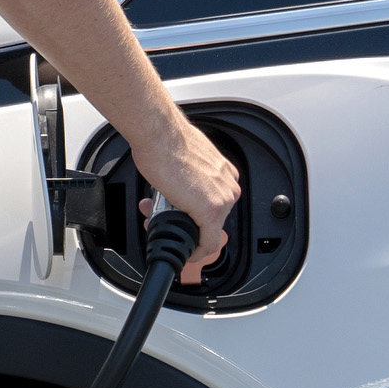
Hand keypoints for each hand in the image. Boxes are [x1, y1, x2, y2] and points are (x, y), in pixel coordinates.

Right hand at [117, 108, 238, 283]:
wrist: (160, 136)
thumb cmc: (167, 142)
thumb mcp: (187, 161)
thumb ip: (190, 176)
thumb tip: (178, 186)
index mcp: (225, 174)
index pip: (215, 205)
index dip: (196, 217)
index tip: (182, 219)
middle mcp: (228, 187)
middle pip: (211, 220)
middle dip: (186, 225)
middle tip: (163, 221)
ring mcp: (223, 199)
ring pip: (208, 230)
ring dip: (186, 233)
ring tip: (162, 225)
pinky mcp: (211, 211)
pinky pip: (208, 242)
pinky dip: (197, 250)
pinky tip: (187, 251)